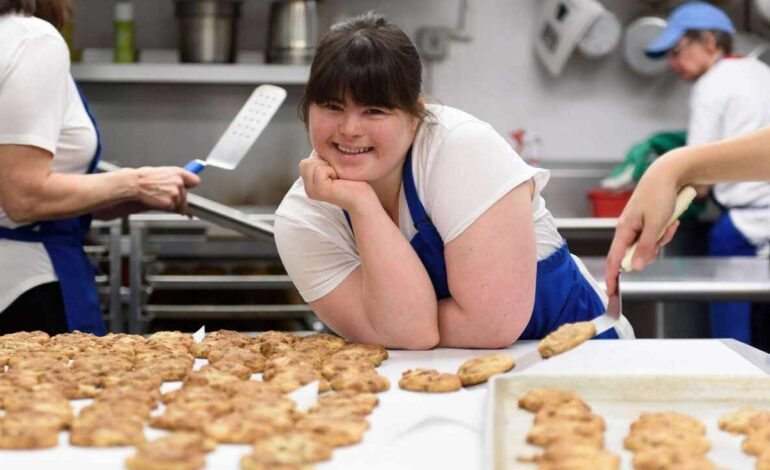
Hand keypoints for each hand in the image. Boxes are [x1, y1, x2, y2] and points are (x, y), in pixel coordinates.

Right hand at [133, 167, 199, 214]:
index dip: (190, 185)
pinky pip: (171, 208)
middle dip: (179, 199)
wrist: (133, 184)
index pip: (195, 180)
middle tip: (167, 197)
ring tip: (158, 197)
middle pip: (185, 195)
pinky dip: (165, 207)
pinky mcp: (170, 203)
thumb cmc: (142, 177)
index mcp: (177, 172)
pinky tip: (156, 201)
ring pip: (179, 203)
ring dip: (171, 203)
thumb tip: (179, 181)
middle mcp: (179, 182)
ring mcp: (175, 193)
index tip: (188, 188)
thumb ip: (173, 177)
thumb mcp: (161, 172)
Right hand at [298, 151, 375, 210]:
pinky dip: (332, 170)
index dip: (323, 160)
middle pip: (306, 162)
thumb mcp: (334, 165)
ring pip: (311, 164)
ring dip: (329, 165)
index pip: (306, 161)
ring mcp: (312, 190)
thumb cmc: (353, 181)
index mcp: (310, 183)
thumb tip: (319, 138)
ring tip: (339, 176)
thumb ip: (323, 157)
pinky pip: (319, 169)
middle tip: (338, 174)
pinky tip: (340, 180)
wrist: (364, 198)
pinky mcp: (319, 190)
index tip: (336, 171)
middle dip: (324, 162)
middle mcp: (309, 188)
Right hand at [605, 178, 679, 295]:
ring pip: (648, 246)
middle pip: (635, 254)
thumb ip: (645, 247)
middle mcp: (628, 230)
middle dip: (652, 251)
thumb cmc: (658, 195)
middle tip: (664, 235)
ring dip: (662, 239)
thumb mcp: (655, 224)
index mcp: (624, 230)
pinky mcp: (648, 223)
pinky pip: (656, 237)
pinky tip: (672, 221)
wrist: (669, 174)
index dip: (612, 277)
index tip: (611, 292)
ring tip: (671, 223)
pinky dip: (665, 232)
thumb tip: (635, 268)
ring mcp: (638, 226)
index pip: (614, 259)